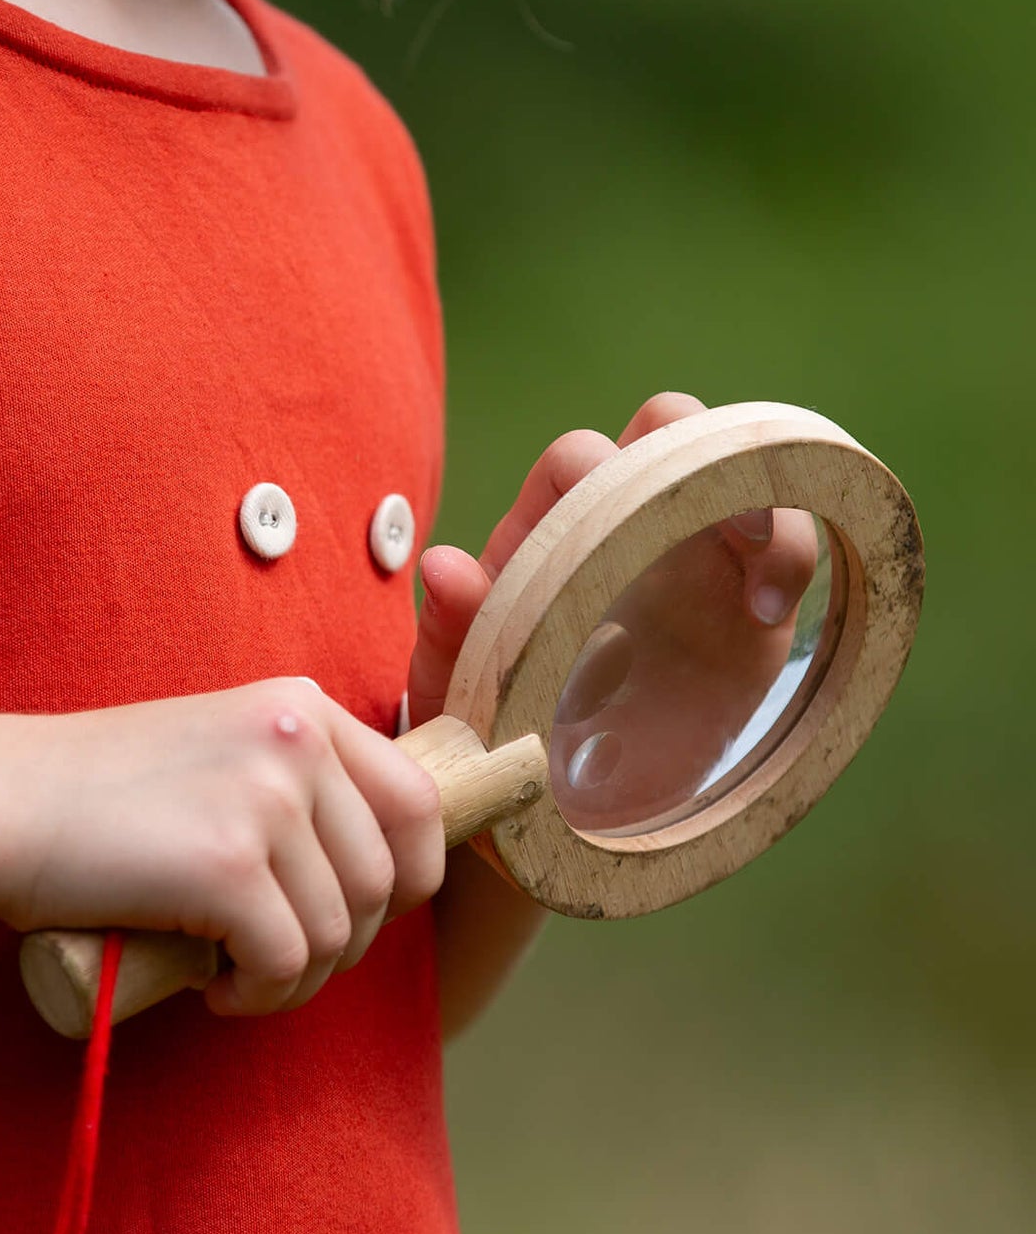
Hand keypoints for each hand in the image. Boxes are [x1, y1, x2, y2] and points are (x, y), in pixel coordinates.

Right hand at [0, 678, 446, 1016]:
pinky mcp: (228, 864)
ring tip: (234, 977)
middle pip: (386, 879)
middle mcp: (297, 738)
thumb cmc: (95, 795)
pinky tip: (213, 989)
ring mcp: (265, 798)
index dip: (405, 878)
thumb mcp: (217, 752)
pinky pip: (286, 963)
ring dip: (296, 979)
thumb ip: (291, 783)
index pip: (417, 800)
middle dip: (345, 944)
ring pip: (339, 931)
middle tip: (275, 961)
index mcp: (301, 706)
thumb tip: (378, 874)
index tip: (352, 915)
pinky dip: (258, 995)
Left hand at [404, 391, 819, 831]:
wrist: (556, 805)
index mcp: (545, 533)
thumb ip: (451, 629)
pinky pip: (786, 544)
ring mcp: (692, 555)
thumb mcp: (460, 688)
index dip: (592, 465)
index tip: (603, 522)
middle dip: (683, 442)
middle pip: (664, 429)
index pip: (575, 461)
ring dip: (756, 493)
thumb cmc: (491, 727)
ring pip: (735, 471)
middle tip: (690, 503)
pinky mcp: (748, 605)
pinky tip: (767, 614)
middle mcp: (622, 523)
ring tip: (759, 578)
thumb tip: (444, 563)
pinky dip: (791, 555)